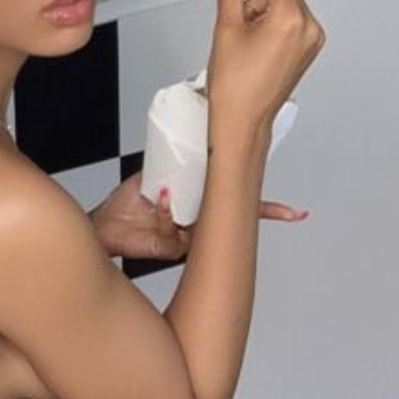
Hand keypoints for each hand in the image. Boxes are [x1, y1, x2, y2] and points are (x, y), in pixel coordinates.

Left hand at [90, 171, 308, 260]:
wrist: (104, 226)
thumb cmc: (127, 203)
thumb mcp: (155, 175)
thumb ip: (174, 164)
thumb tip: (193, 149)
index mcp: (200, 205)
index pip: (236, 204)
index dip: (265, 209)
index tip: (295, 212)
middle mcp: (198, 224)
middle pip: (231, 221)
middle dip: (251, 214)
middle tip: (269, 206)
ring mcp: (187, 238)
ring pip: (204, 225)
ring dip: (191, 206)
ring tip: (175, 192)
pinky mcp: (171, 248)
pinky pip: (175, 229)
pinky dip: (165, 211)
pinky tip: (159, 199)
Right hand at [204, 0, 324, 143]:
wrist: (242, 121)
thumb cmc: (235, 87)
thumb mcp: (226, 27)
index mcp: (291, 19)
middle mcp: (308, 27)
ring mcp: (310, 39)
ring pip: (283, 3)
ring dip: (258, 3)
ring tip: (234, 23)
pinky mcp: (305, 48)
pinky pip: (288, 20)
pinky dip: (268, 18)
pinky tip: (247, 32)